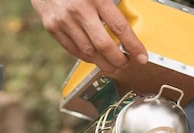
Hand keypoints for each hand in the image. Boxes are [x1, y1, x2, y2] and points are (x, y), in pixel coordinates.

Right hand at [32, 0, 147, 72]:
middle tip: (126, 64)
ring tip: (113, 66)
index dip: (133, 46)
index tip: (142, 56)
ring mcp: (64, 21)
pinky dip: (87, 57)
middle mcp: (79, 10)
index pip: (119, 27)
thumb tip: (126, 24)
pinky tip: (95, 59)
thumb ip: (111, 3)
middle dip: (118, 60)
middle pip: (104, 45)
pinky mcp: (52, 27)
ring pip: (88, 52)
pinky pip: (73, 50)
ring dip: (104, 63)